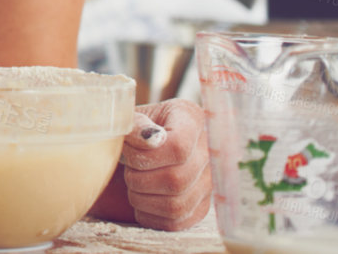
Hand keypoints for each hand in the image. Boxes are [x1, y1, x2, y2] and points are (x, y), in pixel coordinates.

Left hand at [118, 100, 210, 229]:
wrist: (142, 142)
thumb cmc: (134, 127)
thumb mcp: (130, 115)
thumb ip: (135, 123)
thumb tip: (151, 138)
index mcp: (192, 119)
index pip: (178, 147)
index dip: (146, 155)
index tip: (128, 148)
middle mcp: (210, 152)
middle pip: (176, 179)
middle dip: (139, 176)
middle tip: (127, 165)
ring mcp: (209, 183)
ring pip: (175, 205)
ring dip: (141, 197)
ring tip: (133, 179)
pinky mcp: (201, 207)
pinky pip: (175, 223)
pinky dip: (148, 214)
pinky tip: (140, 197)